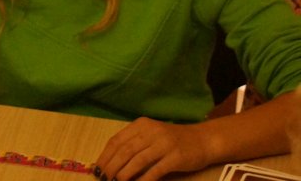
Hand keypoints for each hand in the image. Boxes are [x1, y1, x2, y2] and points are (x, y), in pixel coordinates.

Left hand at [94, 117, 211, 180]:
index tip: (97, 168)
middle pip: (125, 150)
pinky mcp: (176, 157)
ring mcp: (164, 144)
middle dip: (111, 166)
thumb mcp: (151, 136)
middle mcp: (151, 132)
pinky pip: (156, 170)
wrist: (203, 140)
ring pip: (138, 160)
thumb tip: (110, 162)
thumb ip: (133, 144)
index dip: (105, 155)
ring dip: (124, 173)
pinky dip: (144, 179)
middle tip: (103, 178)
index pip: (117, 140)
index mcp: (141, 125)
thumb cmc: (172, 140)